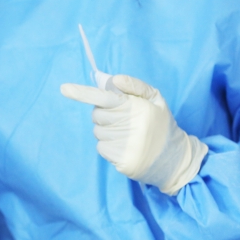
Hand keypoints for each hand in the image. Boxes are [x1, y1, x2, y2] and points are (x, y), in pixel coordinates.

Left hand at [60, 74, 207, 194]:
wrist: (174, 159)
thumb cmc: (161, 125)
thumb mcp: (156, 100)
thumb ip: (134, 86)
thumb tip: (110, 79)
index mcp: (138, 107)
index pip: (106, 97)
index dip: (83, 93)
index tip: (64, 88)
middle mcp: (131, 125)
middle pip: (97, 114)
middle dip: (105, 115)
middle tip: (124, 119)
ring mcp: (125, 145)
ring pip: (97, 132)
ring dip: (107, 131)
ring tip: (128, 135)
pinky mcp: (121, 160)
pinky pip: (101, 148)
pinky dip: (109, 146)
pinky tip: (126, 146)